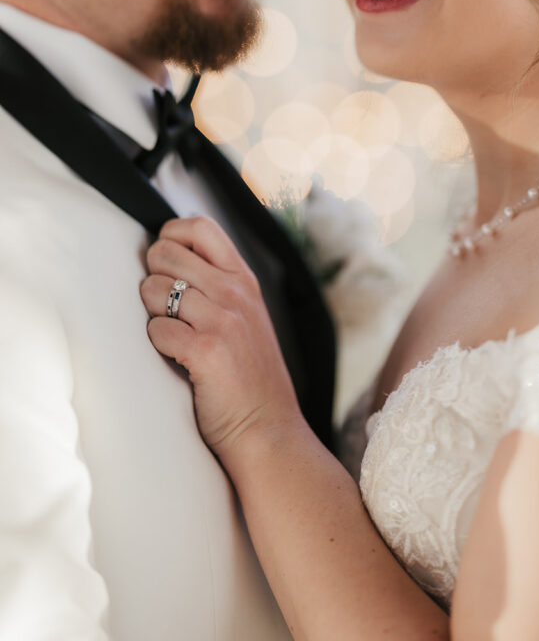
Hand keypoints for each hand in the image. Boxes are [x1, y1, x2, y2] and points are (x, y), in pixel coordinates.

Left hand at [140, 217, 302, 468]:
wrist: (269, 430)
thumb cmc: (249, 376)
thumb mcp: (246, 316)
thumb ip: (218, 284)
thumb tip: (167, 257)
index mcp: (243, 279)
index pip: (199, 227)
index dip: (170, 236)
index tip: (165, 263)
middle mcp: (235, 292)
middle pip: (165, 253)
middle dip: (152, 278)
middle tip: (164, 308)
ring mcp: (222, 319)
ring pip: (152, 290)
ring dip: (151, 314)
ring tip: (172, 336)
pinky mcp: (206, 350)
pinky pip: (155, 330)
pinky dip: (157, 345)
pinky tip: (175, 359)